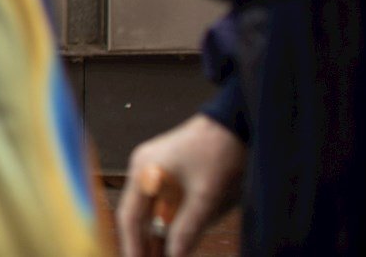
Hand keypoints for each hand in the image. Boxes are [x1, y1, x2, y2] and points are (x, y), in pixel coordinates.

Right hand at [118, 114, 245, 256]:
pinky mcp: (169, 173)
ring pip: (150, 212)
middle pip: (137, 216)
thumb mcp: (206, 196)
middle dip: (143, 245)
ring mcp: (155, 170)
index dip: (132, 246)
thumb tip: (174, 256)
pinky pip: (162, 204)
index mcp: (144, 171)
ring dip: (155, 237)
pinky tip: (173, 243)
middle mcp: (143, 170)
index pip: (130, 217)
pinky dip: (166, 225)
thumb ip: (187, 228)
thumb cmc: (219, 153)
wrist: (235, 123)